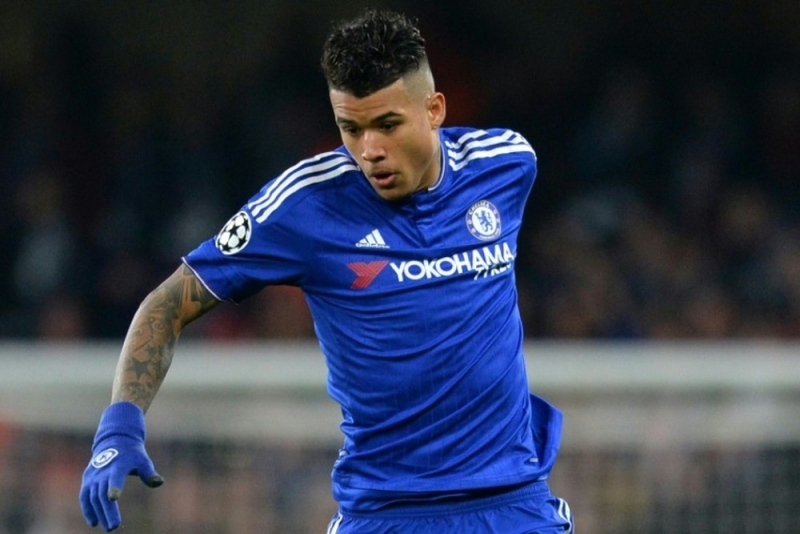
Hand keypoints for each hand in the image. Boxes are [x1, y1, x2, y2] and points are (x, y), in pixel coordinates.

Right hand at [79, 402, 163, 530]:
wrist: (114, 440)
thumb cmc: (133, 454)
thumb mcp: (143, 460)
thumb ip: (149, 473)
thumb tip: (159, 482)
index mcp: (118, 465)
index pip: (116, 476)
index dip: (114, 486)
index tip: (114, 498)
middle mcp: (103, 471)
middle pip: (103, 493)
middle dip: (108, 511)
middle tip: (113, 527)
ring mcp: (93, 476)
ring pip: (93, 497)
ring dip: (99, 513)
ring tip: (107, 527)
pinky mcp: (87, 479)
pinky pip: (84, 496)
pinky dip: (87, 509)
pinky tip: (94, 522)